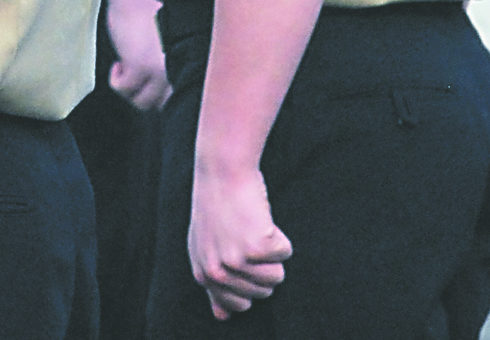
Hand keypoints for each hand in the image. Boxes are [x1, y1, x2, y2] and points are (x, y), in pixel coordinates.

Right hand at [106, 0, 170, 111]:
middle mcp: (178, 69)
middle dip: (148, 95)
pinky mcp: (138, 66)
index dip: (164, 94)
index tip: (152, 85)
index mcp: (190, 63)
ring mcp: (159, 70)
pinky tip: (118, 64)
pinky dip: (117, 81)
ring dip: (132, 90)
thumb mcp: (173, 36)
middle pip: (163, 104)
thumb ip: (173, 60)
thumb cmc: (153, 5)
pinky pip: (124, 89)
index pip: (181, 97)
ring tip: (127, 69)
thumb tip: (164, 82)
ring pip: (143, 102)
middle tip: (138, 79)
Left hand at [188, 163, 291, 318]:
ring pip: (276, 276)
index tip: (245, 260)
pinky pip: (286, 253)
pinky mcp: (256, 247)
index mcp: (203, 275)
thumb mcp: (206, 246)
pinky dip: (279, 235)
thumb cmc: (218, 206)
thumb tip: (222, 317)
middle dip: (262, 265)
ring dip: (272, 251)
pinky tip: (260, 219)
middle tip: (246, 236)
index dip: (249, 283)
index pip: (239, 306)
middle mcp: (217, 272)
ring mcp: (236, 261)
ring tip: (252, 228)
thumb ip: (214, 282)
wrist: (223, 171)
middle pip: (263, 293)